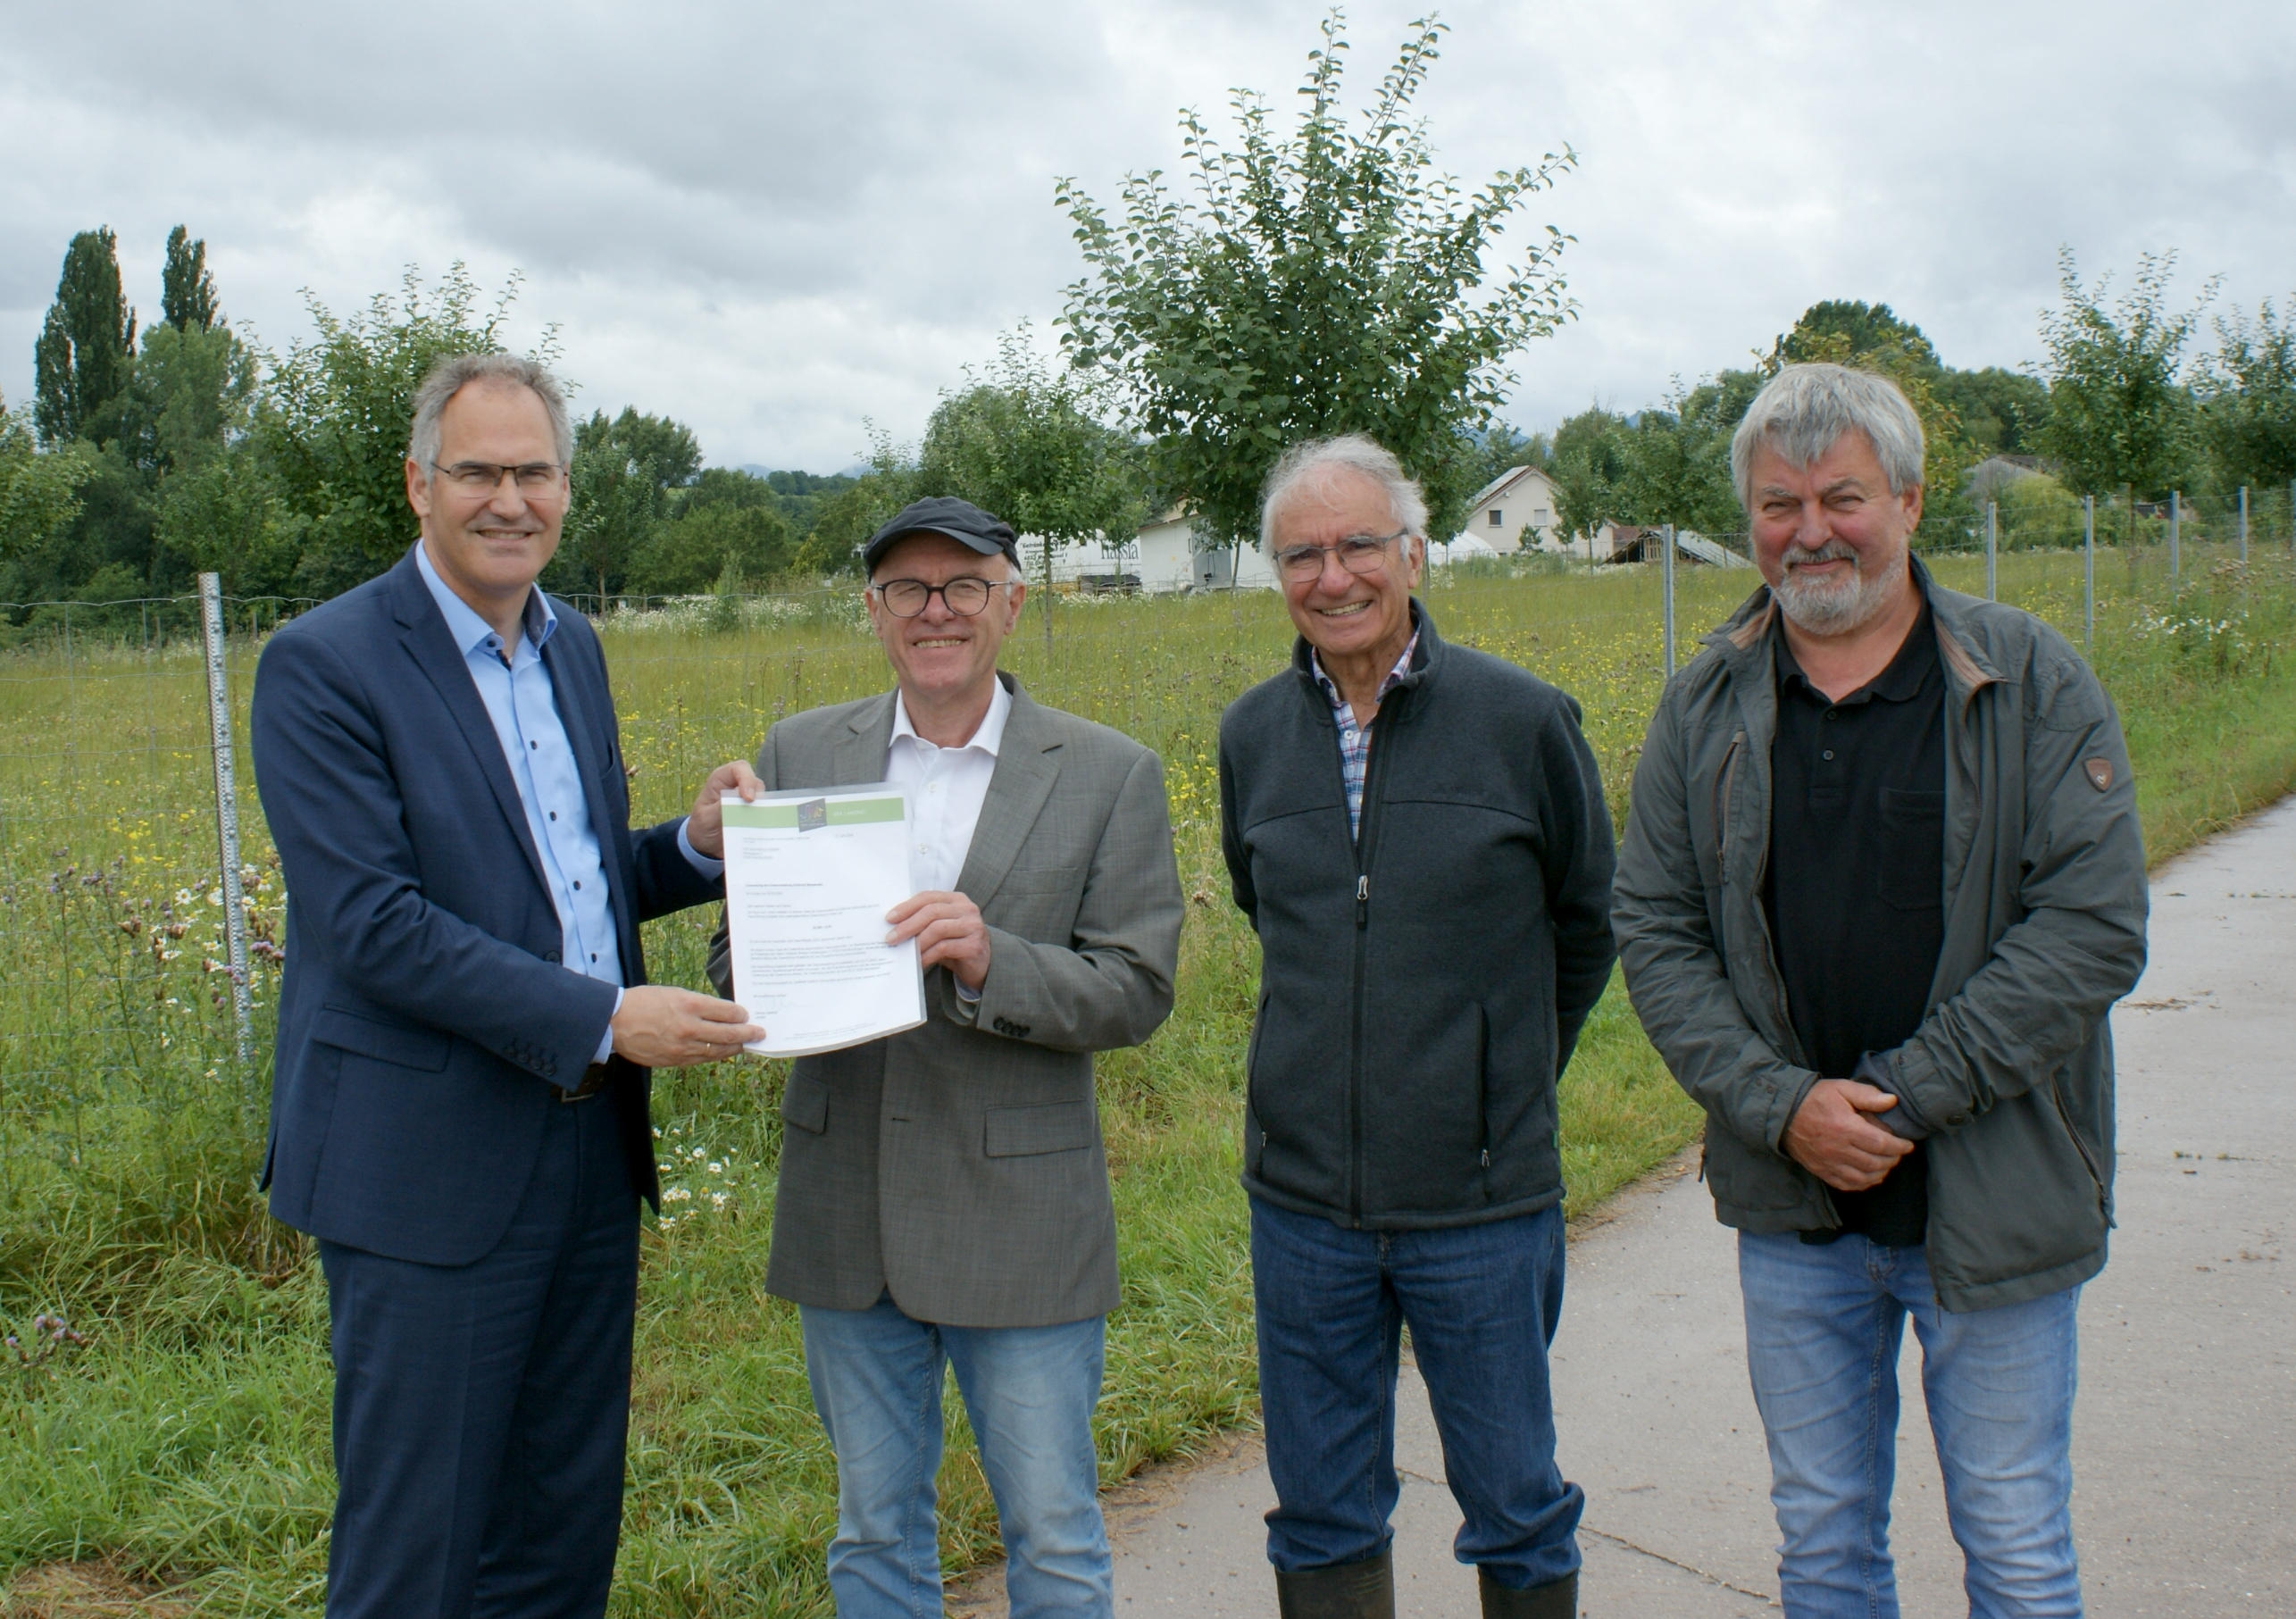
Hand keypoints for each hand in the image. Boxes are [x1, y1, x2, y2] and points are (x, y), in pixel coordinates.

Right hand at [610, 985, 761, 1066]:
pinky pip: (701, 1059)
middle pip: (728, 1034)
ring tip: (744, 1044)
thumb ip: (699, 1004)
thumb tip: (722, 1013)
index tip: (747, 1015)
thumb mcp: (674, 993)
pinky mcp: (674, 1060)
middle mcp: (689, 1027)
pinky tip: (722, 1052)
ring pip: (717, 1051)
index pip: (727, 1012)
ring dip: (734, 1047)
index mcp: (689, 1004)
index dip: (741, 1015)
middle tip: (759, 1033)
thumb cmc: (643, 1002)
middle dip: (747, 1034)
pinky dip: (715, 1055)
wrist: (614, 1022)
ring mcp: (682, 1047)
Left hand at [683, 759, 762, 859]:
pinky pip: (766, 813)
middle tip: (756, 814)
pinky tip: (763, 831)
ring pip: (764, 799)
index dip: (747, 779)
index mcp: (721, 780)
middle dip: (758, 798)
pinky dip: (766, 821)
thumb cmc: (702, 826)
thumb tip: (739, 800)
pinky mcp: (754, 813)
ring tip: (758, 826)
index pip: (738, 769)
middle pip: (756, 783)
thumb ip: (720, 808)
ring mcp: (748, 800)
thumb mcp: (706, 818)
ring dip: (763, 811)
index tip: (748, 799)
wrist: (705, 844)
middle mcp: (737, 786)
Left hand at [886, 890, 990, 991]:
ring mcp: (973, 926)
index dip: (906, 907)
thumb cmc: (956, 944)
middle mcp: (967, 909)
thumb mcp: (941, 928)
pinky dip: (927, 955)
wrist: (983, 964)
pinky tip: (918, 962)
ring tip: (903, 952)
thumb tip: (893, 927)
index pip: (927, 897)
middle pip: (931, 912)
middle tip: (891, 938)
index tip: (889, 919)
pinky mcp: (974, 945)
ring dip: (916, 942)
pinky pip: (944, 948)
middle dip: (907, 925)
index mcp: (956, 900)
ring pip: (937, 929)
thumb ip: (923, 923)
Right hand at [1784, 1078, 1915, 1191]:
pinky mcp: (1821, 1170)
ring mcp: (1829, 1163)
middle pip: (1876, 1163)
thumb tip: (1892, 1101)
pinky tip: (1869, 1176)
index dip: (1899, 1147)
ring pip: (1863, 1177)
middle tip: (1898, 1153)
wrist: (1782, 1113)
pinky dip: (1862, 1184)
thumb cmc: (1814, 1099)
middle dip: (1892, 1160)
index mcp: (1846, 1128)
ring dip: (1880, 1173)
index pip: (1882, 1144)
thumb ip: (1867, 1095)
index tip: (1907, 1145)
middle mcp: (1838, 1149)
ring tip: (1886, 1165)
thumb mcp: (1840, 1088)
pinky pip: (1846, 1184)